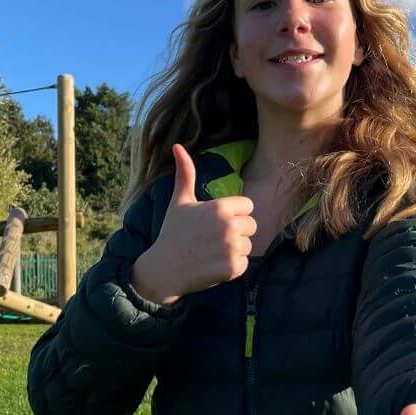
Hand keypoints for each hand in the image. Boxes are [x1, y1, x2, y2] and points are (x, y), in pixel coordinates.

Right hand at [131, 143, 257, 304]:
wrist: (163, 269)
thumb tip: (177, 146)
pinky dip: (231, 267)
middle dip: (237, 232)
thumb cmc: (172, 232)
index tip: (217, 222)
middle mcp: (229, 226)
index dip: (235, 214)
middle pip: (252, 226)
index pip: (248, 206)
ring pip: (248, 246)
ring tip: (212, 252)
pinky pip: (244, 264)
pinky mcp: (232, 268)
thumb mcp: (180, 201)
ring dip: (234, 250)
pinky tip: (213, 265)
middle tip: (213, 239)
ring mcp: (231, 248)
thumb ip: (185, 173)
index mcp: (220, 207)